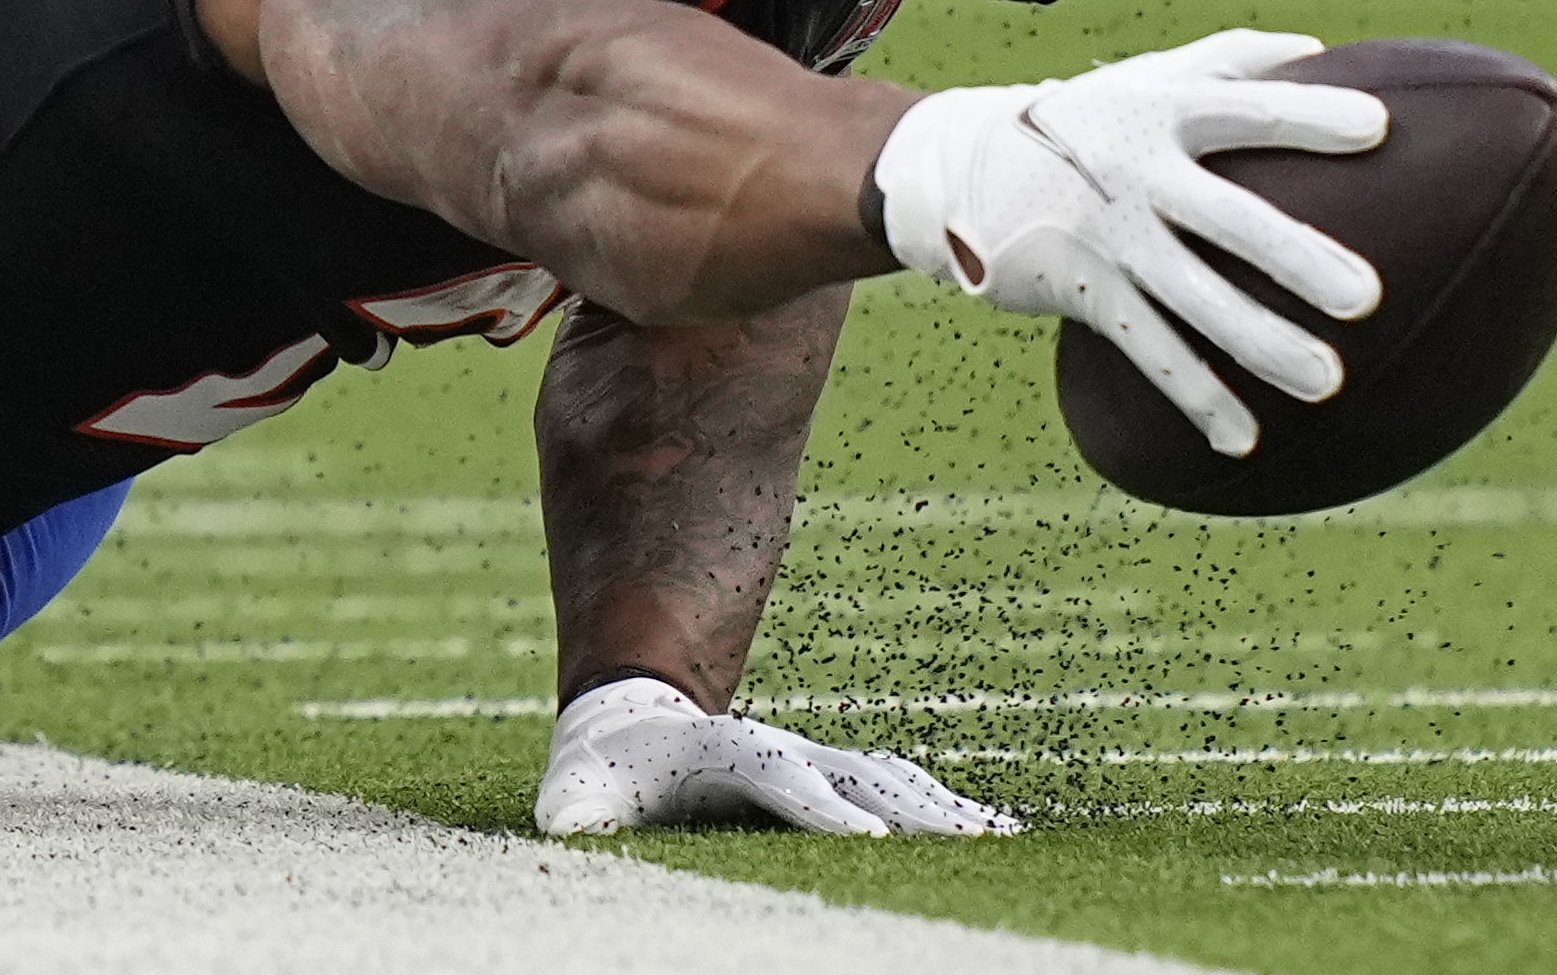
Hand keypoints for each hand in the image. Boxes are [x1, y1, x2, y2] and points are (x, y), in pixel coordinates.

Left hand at [534, 675, 1016, 836]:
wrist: (639, 719)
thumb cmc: (608, 772)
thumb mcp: (580, 789)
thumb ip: (573, 808)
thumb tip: (558, 829)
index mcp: (721, 751)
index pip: (776, 776)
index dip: (815, 804)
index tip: (861, 835)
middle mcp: (780, 750)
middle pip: (852, 771)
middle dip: (905, 803)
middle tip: (958, 838)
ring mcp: (814, 759)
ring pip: (888, 775)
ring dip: (940, 805)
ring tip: (996, 835)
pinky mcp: (837, 776)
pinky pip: (900, 785)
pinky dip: (946, 805)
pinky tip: (997, 831)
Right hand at [872, 28, 1385, 454]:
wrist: (959, 168)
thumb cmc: (1078, 121)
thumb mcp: (1141, 77)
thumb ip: (1228, 61)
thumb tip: (1322, 50)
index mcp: (1158, 112)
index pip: (1244, 110)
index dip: (1308, 116)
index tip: (1379, 129)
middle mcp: (1135, 175)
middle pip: (1226, 218)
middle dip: (1293, 258)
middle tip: (1366, 297)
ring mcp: (1107, 238)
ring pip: (1191, 299)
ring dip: (1257, 343)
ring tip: (1326, 382)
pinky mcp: (1084, 291)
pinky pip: (1148, 349)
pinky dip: (1194, 396)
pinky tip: (1243, 440)